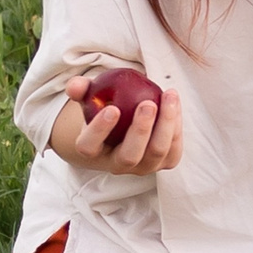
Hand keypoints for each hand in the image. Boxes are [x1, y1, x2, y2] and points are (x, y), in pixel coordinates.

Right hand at [47, 75, 183, 173]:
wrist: (126, 128)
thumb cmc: (105, 109)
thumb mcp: (90, 98)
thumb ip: (81, 90)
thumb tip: (76, 85)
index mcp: (92, 150)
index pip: (90, 146)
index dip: (99, 130)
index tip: (112, 108)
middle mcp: (117, 165)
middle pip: (129, 156)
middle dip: (140, 130)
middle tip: (148, 103)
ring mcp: (143, 167)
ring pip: (156, 152)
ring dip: (166, 124)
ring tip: (169, 96)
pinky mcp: (164, 163)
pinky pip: (174, 148)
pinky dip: (176, 126)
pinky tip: (174, 104)